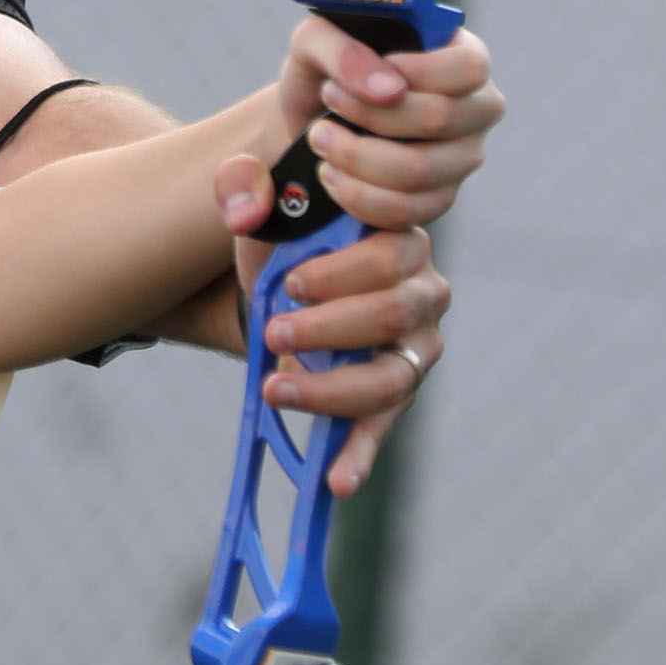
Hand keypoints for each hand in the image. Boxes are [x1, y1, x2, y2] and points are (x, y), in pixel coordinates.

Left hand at [228, 218, 447, 493]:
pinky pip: (386, 425)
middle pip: (394, 314)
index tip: (290, 284)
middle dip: (331, 329)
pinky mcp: (397, 386)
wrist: (279, 276)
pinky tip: (335, 481)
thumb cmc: (282, 231)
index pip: (390, 251)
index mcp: (395, 232)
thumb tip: (244, 210)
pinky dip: (361, 454)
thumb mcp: (258, 199)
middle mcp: (421, 287)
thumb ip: (244, 184)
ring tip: (274, 389)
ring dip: (332, 389)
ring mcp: (416, 343)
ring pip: (392, 376)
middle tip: (274, 330)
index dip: (343, 272)